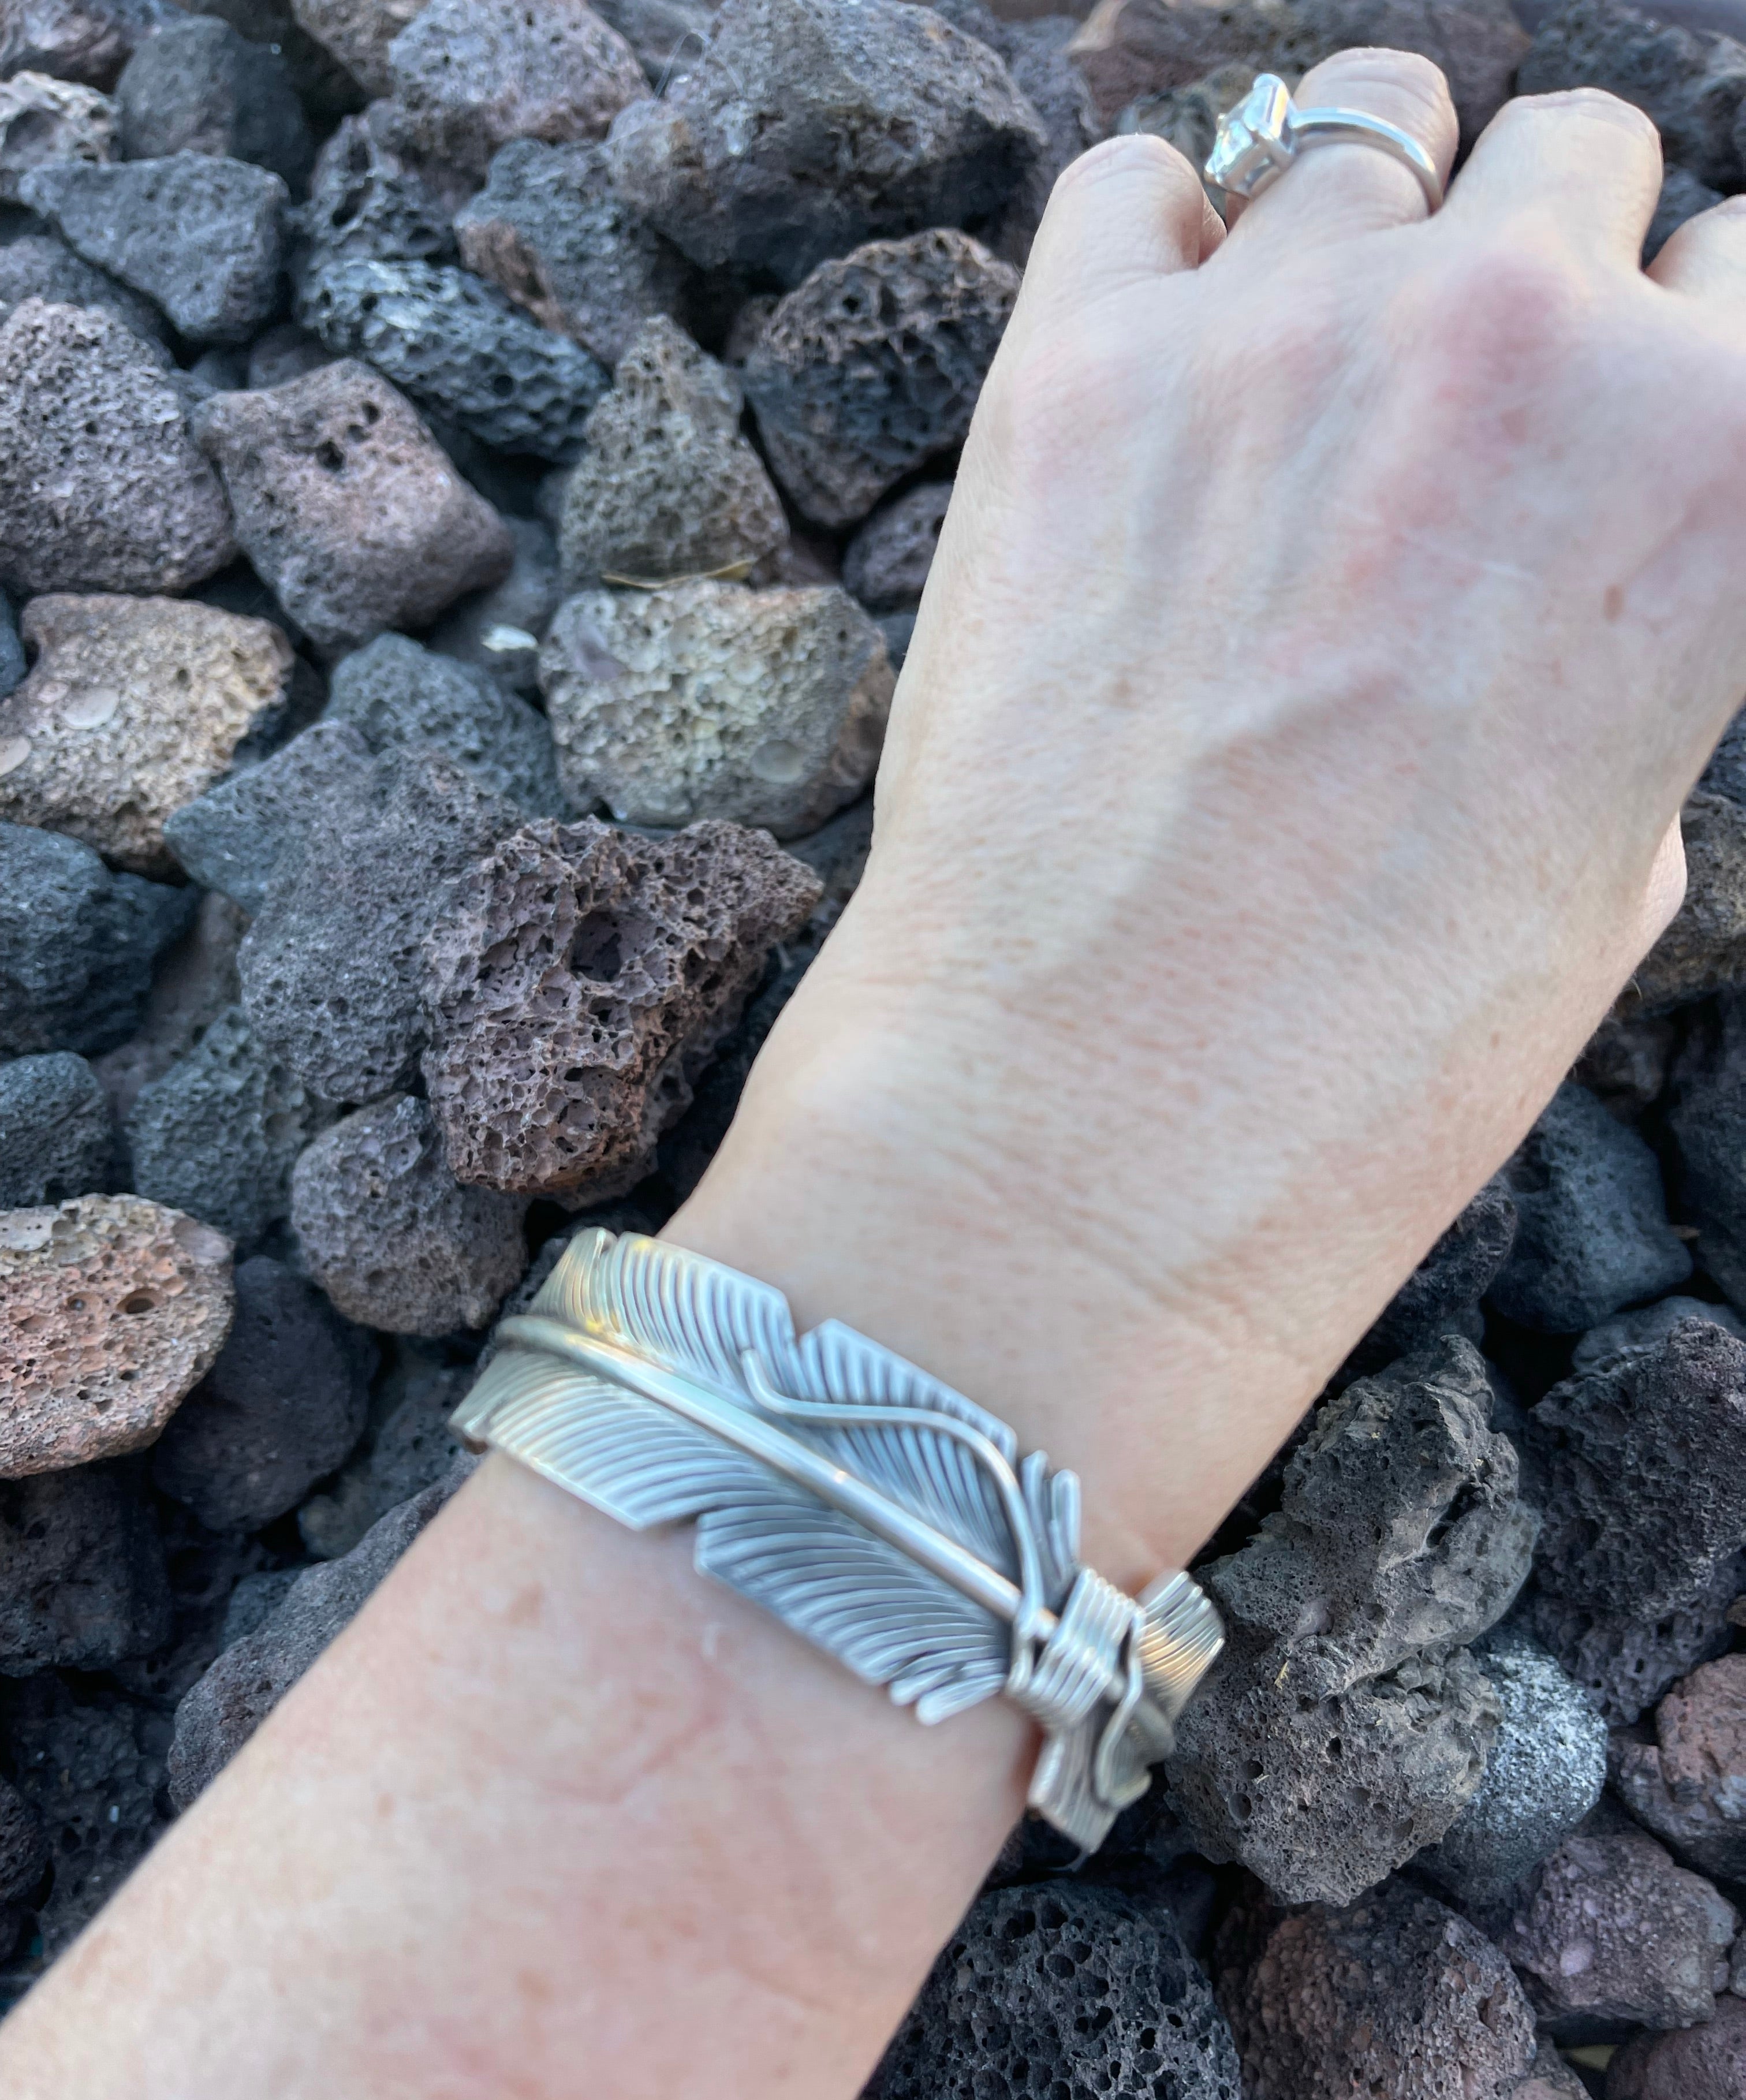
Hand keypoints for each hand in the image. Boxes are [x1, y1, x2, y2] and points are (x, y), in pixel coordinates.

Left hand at [680, 53, 1742, 1592]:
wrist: (1103, 1127)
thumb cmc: (1377, 1054)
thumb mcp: (1610, 854)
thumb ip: (1622, 642)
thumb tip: (1573, 571)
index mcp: (1724, 463)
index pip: (1742, 263)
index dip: (1659, 347)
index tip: (1593, 413)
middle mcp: (1528, 336)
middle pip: (1569, 154)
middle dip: (1519, 269)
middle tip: (1438, 414)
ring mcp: (1292, 325)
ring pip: (1369, 122)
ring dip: (1353, 228)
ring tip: (1292, 375)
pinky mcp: (1078, 363)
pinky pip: (1141, 184)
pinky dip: (1156, 252)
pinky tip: (1150, 369)